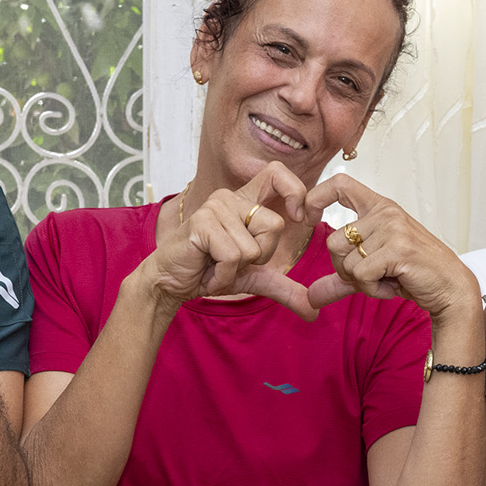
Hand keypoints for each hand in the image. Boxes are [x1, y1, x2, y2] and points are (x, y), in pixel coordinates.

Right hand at [139, 161, 320, 318]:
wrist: (171, 283)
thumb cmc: (210, 271)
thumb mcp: (255, 278)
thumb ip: (285, 288)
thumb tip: (314, 312)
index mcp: (245, 201)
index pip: (278, 173)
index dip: (296, 191)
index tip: (300, 217)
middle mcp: (230, 198)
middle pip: (274, 225)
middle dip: (260, 256)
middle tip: (233, 260)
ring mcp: (214, 208)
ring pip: (253, 247)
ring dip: (237, 270)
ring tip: (216, 266)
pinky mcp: (202, 224)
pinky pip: (234, 257)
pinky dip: (223, 275)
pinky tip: (207, 272)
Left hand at [305, 175, 474, 319]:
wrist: (450, 288)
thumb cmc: (413, 273)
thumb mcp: (373, 270)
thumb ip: (342, 278)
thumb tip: (310, 298)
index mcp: (379, 207)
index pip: (339, 184)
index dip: (315, 198)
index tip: (307, 219)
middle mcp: (385, 212)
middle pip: (332, 241)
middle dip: (344, 270)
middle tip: (372, 275)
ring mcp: (392, 228)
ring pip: (345, 261)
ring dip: (361, 282)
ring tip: (387, 278)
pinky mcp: (397, 248)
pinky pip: (361, 275)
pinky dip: (373, 289)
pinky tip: (393, 285)